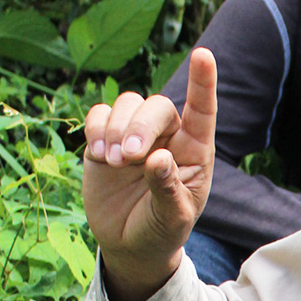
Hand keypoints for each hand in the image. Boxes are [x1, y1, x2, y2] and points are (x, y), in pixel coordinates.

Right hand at [82, 47, 217, 300]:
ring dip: (116, 128)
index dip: (203, 82)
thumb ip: (168, 188)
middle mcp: (167, 135)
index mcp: (195, 149)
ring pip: (126, 103)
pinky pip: (99, 114)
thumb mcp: (173, 217)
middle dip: (140, 125)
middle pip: (156, 105)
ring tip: (114, 161)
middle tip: (129, 157)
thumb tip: (159, 158)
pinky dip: (96, 128)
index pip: (203, 109)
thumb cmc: (163, 228)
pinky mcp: (104, 141)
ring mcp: (135, 135)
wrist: (132, 244)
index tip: (203, 55)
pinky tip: (98, 153)